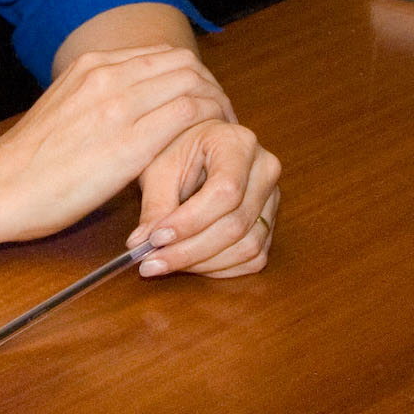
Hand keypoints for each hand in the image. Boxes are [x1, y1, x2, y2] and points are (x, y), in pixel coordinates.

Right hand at [0, 45, 232, 246]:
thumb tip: (133, 105)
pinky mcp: (128, 143)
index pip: (163, 55)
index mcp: (91, 65)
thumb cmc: (27, 163)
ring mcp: (118, 105)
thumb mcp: (63, 107)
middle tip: (220, 115)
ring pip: (193, 83)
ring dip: (216, 103)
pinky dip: (208, 123)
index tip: (201, 101)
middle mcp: (106, 74)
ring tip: (221, 130)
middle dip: (211, 86)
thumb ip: (98, 98)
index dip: (191, 76)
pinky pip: (188, 115)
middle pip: (185, 63)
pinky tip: (209, 144)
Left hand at [127, 117, 280, 277]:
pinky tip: (191, 263)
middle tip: (151, 262)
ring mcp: (272, 198)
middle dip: (190, 250)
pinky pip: (253, 258)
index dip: (190, 222)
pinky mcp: (270, 221)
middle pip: (236, 225)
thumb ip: (154, 206)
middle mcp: (265, 170)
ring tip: (166, 262)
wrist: (199, 144)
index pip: (225, 192)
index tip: (155, 239)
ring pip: (247, 247)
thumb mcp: (160, 169)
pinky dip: (220, 269)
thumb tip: (142, 245)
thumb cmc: (178, 148)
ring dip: (203, 264)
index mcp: (239, 144)